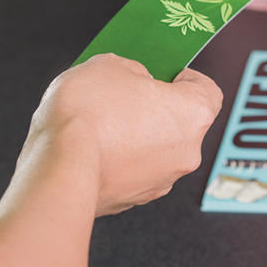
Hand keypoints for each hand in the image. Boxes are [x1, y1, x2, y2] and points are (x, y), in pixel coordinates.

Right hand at [22, 54, 222, 215]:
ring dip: (138, 136)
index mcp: (193, 113)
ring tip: (101, 122)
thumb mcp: (109, 65)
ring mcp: (161, 181)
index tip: (169, 75)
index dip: (188, 80)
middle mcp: (187, 152)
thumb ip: (133, 70)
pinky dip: (120, 160)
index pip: (208, 92)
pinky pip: (133, 172)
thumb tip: (135, 82)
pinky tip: (93, 147)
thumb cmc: (88, 112)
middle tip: (125, 96)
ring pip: (157, 150)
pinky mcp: (133, 201)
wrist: (58, 168)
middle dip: (157, 108)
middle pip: (181, 123)